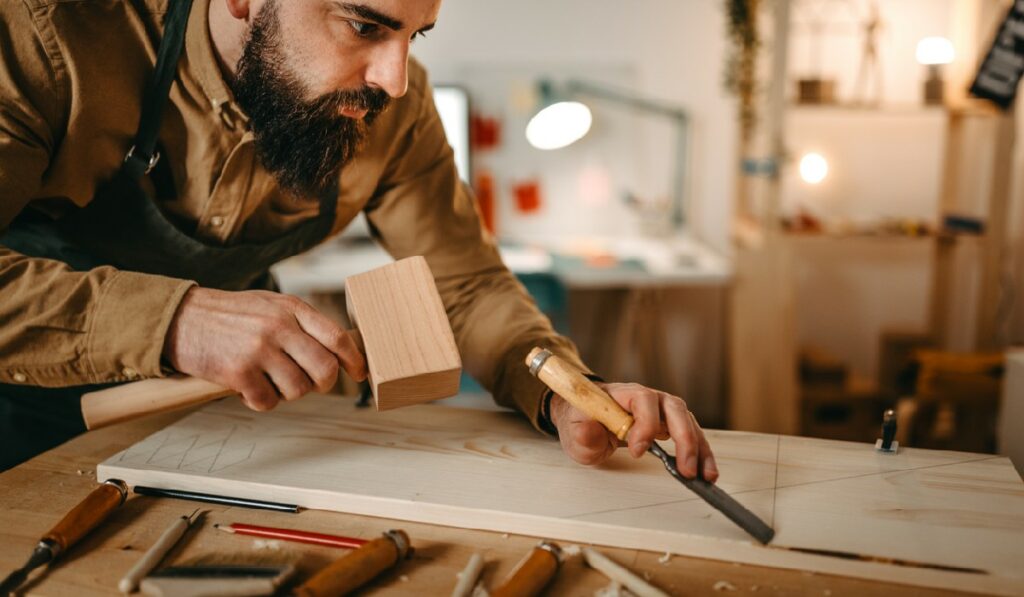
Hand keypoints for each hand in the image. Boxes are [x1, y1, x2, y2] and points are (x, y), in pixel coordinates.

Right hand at [162, 287, 366, 410]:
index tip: (359, 374)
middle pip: (325, 369)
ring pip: (298, 389)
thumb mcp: (270, 305)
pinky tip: (249, 388)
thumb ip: (301, 323)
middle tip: (309, 384)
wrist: (181, 317)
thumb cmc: (229, 314)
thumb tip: (338, 349)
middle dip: (323, 384)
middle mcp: (279, 327)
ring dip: (287, 393)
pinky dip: (261, 401)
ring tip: (269, 380)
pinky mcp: (238, 371)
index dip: (354, 360)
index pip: (337, 337)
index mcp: (291, 308)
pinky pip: (268, 401)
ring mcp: (259, 349)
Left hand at [549, 382, 718, 481]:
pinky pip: (689, 434)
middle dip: (684, 438)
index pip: (643, 399)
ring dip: (699, 448)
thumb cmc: (582, 422)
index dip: (645, 424)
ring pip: (688, 421)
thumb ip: (583, 432)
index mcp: (622, 394)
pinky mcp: (668, 424)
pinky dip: (700, 452)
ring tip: (705, 475)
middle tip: (686, 468)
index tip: (638, 451)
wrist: (584, 419)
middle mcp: (647, 398)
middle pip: (674, 409)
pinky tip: (705, 471)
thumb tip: (590, 429)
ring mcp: (660, 410)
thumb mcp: (574, 430)